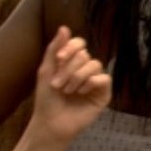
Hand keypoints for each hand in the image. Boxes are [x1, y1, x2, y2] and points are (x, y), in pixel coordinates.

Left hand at [27, 28, 110, 143]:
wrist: (52, 122)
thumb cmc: (47, 99)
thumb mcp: (46, 71)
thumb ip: (55, 49)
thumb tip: (64, 27)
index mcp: (72, 62)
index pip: (79, 44)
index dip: (70, 48)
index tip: (58, 59)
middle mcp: (85, 69)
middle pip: (84, 55)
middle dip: (68, 69)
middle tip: (58, 85)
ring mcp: (95, 81)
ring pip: (94, 65)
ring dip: (77, 77)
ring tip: (68, 91)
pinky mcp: (104, 94)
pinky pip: (104, 78)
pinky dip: (90, 83)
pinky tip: (81, 93)